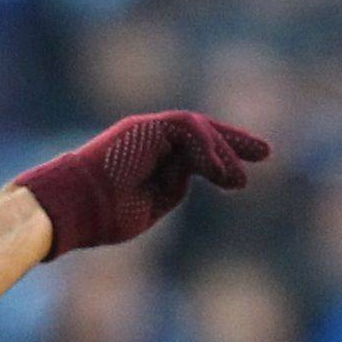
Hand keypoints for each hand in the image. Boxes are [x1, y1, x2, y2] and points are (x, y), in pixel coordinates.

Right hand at [13, 111, 270, 258]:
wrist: (75, 206)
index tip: (244, 176)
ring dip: (223, 155)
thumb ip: (175, 188)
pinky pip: (187, 130)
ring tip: (238, 180)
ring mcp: (149, 130)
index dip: (223, 159)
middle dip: (235, 142)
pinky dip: (206, 149)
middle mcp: (152, 139)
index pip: (195, 152)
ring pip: (198, 131)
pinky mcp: (147, 127)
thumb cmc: (103, 215)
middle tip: (265, 152)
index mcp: (151, 159)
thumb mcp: (151, 205)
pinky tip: (218, 172)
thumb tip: (196, 177)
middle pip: (203, 132)